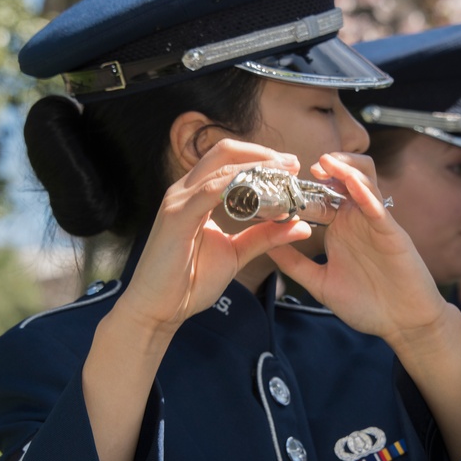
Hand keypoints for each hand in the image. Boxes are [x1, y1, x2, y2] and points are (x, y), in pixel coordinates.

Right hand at [117, 139, 313, 333]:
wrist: (159, 309)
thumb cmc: (190, 281)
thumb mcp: (236, 253)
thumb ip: (264, 237)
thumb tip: (301, 226)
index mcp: (197, 195)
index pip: (229, 161)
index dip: (262, 158)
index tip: (292, 167)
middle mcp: (185, 191)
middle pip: (225, 152)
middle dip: (262, 153)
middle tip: (292, 164)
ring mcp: (178, 201)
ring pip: (220, 167)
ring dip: (256, 166)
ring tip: (285, 173)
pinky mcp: (175, 217)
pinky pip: (209, 192)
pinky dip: (236, 185)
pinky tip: (260, 189)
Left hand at [268, 152, 449, 343]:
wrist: (403, 322)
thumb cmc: (367, 304)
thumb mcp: (320, 283)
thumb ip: (294, 264)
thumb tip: (264, 246)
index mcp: (339, 228)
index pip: (317, 196)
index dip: (298, 187)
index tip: (276, 183)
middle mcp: (356, 219)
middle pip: (342, 178)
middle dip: (323, 167)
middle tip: (302, 166)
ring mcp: (374, 223)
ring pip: (364, 180)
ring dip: (345, 168)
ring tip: (325, 162)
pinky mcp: (391, 232)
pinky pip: (378, 206)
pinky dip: (365, 192)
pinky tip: (351, 183)